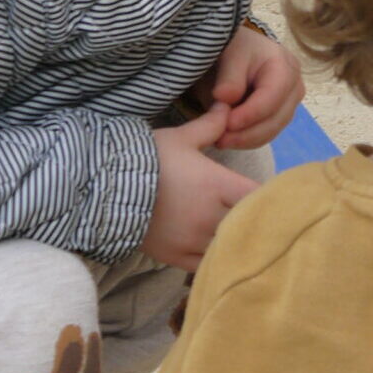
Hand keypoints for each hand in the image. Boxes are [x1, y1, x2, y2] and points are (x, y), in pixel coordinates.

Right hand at [142, 105, 260, 270]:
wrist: (104, 187)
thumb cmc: (147, 159)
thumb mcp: (180, 138)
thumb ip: (210, 126)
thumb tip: (229, 106)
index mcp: (216, 185)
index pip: (259, 198)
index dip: (268, 199)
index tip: (269, 197)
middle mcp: (209, 216)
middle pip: (249, 227)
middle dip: (256, 223)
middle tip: (261, 220)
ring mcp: (193, 241)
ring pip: (230, 249)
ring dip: (236, 243)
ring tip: (241, 238)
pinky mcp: (177, 258)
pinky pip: (208, 266)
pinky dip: (216, 259)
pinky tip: (218, 251)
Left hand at [202, 26, 303, 149]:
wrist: (240, 52)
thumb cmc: (237, 49)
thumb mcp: (231, 54)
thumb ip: (229, 76)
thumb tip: (225, 98)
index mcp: (285, 67)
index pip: (271, 98)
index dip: (249, 114)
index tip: (225, 123)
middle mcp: (295, 88)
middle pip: (275, 120)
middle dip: (246, 133)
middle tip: (218, 138)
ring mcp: (290, 105)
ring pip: (271, 131)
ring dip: (245, 140)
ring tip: (219, 140)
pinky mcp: (281, 117)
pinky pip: (266, 135)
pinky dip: (246, 140)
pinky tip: (227, 138)